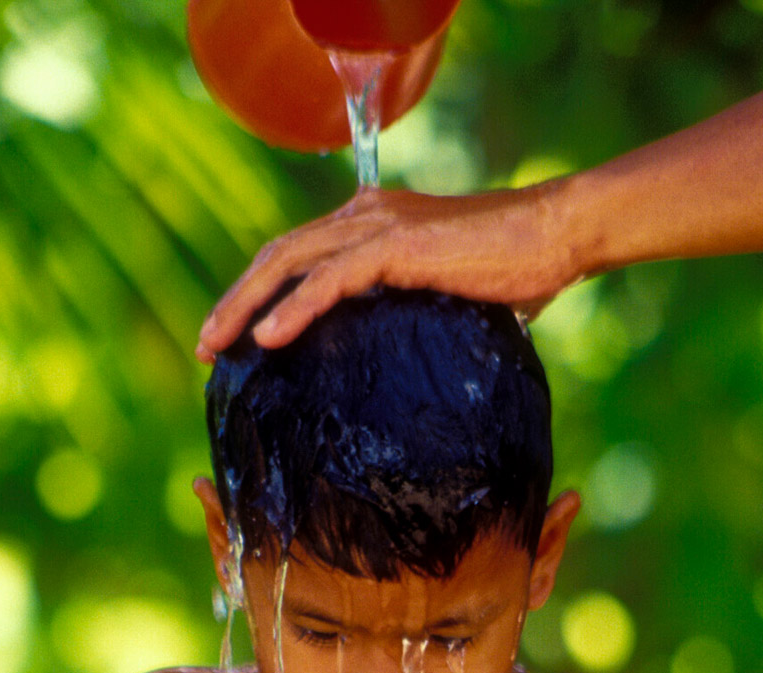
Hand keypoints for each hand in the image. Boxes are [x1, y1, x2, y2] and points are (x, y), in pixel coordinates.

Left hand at [196, 182, 578, 358]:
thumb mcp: (448, 297)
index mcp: (372, 225)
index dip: (258, 295)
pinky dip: (293, 309)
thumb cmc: (518, 271)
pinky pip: (329, 279)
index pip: (297, 256)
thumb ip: (413, 313)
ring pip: (289, 264)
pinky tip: (268, 338)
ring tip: (216, 347)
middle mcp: (365, 216)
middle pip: (278, 256)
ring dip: (246, 307)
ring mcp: (378, 227)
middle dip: (234, 302)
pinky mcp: (396, 245)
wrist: (558, 236)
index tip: (233, 339)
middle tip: (205, 348)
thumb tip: (404, 365)